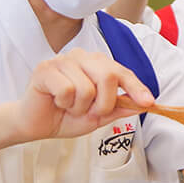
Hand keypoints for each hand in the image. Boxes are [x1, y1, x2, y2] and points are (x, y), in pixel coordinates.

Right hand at [15, 48, 153, 140]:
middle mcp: (81, 57)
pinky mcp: (45, 69)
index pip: (121, 72)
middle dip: (104, 103)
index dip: (136, 87)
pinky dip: (64, 104)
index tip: (148, 102)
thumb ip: (119, 108)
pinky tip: (56, 102)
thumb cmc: (65, 116)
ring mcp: (62, 60)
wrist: (35, 125)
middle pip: (107, 76)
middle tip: (92, 112)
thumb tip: (143, 104)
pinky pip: (67, 90)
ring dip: (80, 107)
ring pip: (87, 87)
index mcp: (96, 64)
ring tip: (69, 106)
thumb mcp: (98, 116)